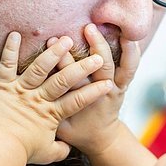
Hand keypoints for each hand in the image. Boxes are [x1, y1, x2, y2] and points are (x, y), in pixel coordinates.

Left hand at [0, 32, 112, 164]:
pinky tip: (15, 33)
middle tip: (96, 57)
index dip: (93, 92)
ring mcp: (21, 90)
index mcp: (52, 114)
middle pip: (63, 80)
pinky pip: (7, 64)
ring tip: (65, 39)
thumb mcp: (46, 154)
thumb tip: (67, 149)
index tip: (108, 85)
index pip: (78, 100)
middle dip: (81, 67)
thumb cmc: (23, 152)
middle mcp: (39, 99)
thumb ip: (60, 150)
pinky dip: (10, 49)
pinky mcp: (3, 85)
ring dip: (53, 53)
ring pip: (39, 68)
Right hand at [51, 25, 140, 156]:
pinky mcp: (123, 84)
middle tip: (80, 31)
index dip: (63, 62)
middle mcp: (100, 94)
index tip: (51, 42)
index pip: (72, 80)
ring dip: (107, 45)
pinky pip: (131, 67)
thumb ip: (51, 119)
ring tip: (99, 27)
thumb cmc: (78, 131)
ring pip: (116, 66)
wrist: (101, 138)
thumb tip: (34, 110)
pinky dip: (131, 52)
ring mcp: (114, 88)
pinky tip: (128, 35)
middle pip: (98, 69)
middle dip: (90, 48)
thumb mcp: (62, 131)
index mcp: (82, 104)